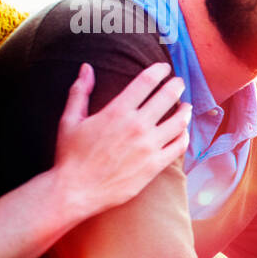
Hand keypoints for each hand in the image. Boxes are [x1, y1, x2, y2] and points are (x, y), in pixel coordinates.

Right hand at [52, 62, 190, 219]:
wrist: (76, 190)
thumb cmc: (70, 155)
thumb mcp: (70, 120)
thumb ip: (80, 92)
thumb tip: (87, 67)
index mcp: (117, 111)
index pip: (146, 82)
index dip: (159, 71)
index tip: (164, 67)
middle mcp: (137, 126)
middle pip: (167, 97)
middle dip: (176, 86)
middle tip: (179, 82)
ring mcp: (149, 146)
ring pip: (179, 122)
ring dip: (185, 110)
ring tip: (186, 106)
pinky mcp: (155, 165)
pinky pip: (179, 146)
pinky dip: (184, 135)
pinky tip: (183, 131)